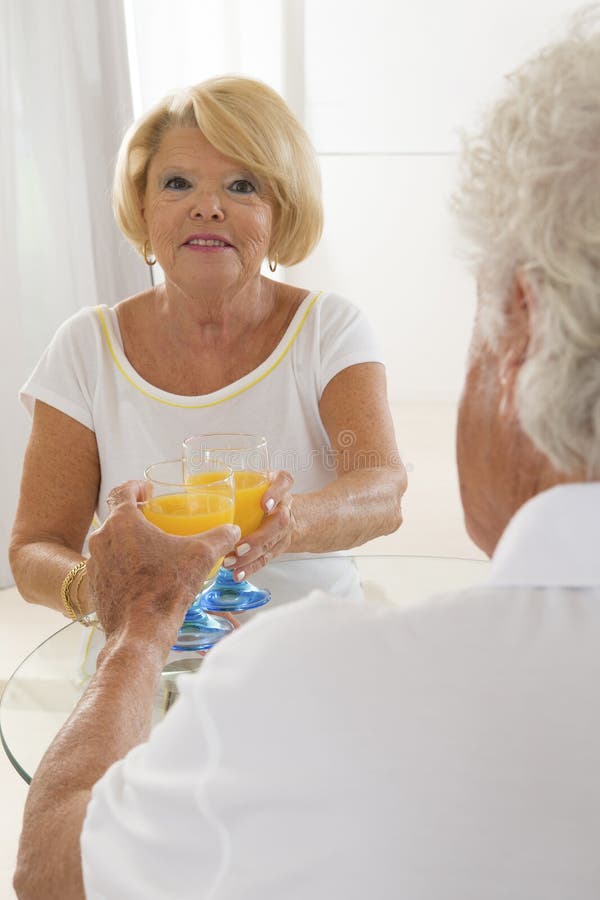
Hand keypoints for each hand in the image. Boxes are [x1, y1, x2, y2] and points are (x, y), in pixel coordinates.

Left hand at [87, 480, 240, 644]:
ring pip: (111, 543)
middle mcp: (102, 538)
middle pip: (117, 518)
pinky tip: (141, 576)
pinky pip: (108, 566)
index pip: (122, 491)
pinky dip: (122, 566)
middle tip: (155, 522)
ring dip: (128, 543)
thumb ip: (220, 537)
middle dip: (135, 518)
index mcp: (123, 522)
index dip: (135, 487)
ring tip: (150, 552)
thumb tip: (232, 530)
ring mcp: (95, 563)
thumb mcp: (201, 556)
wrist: (141, 630)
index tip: (145, 490)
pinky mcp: (95, 585)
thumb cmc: (167, 589)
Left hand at [222, 470, 294, 580]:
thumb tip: (192, 484)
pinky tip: (238, 573)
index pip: (284, 482)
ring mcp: (284, 529)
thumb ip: (232, 480)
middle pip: (280, 521)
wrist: (285, 509)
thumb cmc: (261, 492)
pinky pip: (266, 558)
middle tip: (239, 546)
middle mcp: (285, 506)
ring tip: (231, 562)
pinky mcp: (277, 546)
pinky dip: (251, 568)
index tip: (263, 505)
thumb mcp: (252, 480)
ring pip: (272, 544)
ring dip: (251, 556)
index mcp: (278, 485)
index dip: (275, 494)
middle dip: (259, 537)